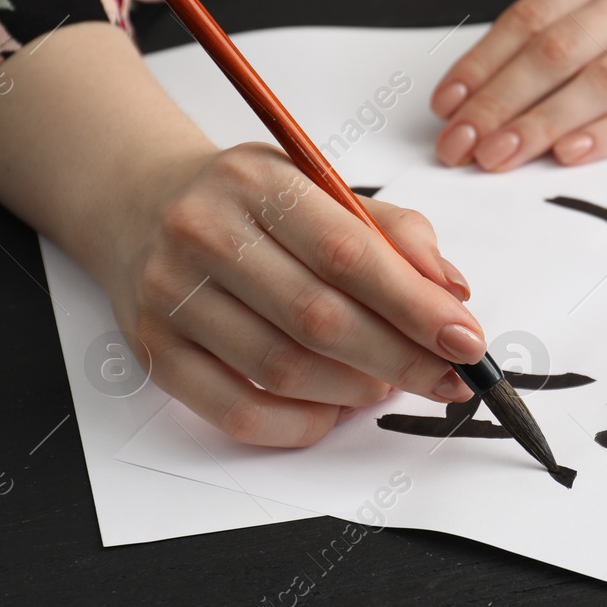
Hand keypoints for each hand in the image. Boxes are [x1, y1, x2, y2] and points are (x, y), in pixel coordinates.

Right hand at [107, 143, 485, 445]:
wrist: (139, 203)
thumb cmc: (250, 201)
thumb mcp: (320, 185)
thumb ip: (393, 232)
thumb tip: (453, 292)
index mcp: (257, 183)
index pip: (348, 253)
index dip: (415, 305)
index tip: (467, 338)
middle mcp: (205, 235)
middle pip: (319, 318)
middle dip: (401, 357)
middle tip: (449, 378)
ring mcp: (171, 297)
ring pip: (283, 370)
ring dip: (356, 390)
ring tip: (392, 383)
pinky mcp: (154, 352)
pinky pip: (236, 412)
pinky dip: (299, 423)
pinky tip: (336, 408)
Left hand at [430, 0, 606, 169]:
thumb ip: (587, 3)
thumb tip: (511, 67)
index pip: (530, 18)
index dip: (481, 65)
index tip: (445, 107)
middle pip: (552, 53)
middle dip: (495, 105)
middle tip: (456, 148)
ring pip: (596, 81)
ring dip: (538, 125)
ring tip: (497, 160)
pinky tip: (571, 153)